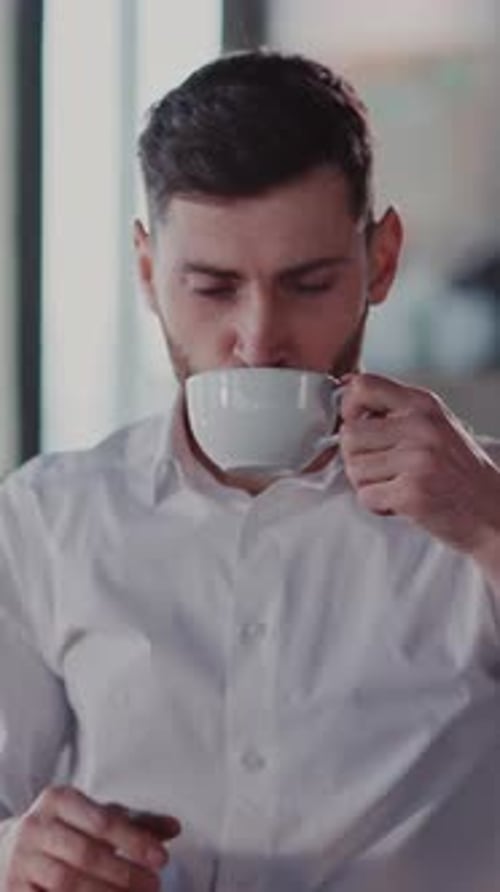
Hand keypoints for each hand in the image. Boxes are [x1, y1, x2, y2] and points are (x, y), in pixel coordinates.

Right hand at [3, 785, 180, 890]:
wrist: (6, 850)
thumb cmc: (63, 831)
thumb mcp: (96, 817)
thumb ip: (135, 822)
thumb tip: (175, 828)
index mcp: (58, 799)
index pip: (103, 820)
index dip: (134, 841)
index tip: (162, 858)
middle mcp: (35, 826)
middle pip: (87, 854)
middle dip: (124, 873)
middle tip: (153, 885)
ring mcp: (21, 860)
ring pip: (68, 882)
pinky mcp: (13, 889)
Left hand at [340, 373, 499, 554]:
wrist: (493, 513)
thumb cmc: (458, 472)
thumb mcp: (435, 426)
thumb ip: (396, 411)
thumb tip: (345, 390)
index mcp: (423, 404)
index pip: (362, 386)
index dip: (349, 409)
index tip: (360, 428)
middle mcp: (420, 426)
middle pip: (349, 435)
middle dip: (356, 458)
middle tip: (381, 471)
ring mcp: (417, 459)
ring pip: (354, 468)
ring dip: (368, 484)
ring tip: (396, 486)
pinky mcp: (413, 492)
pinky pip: (367, 496)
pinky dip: (379, 505)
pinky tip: (402, 503)